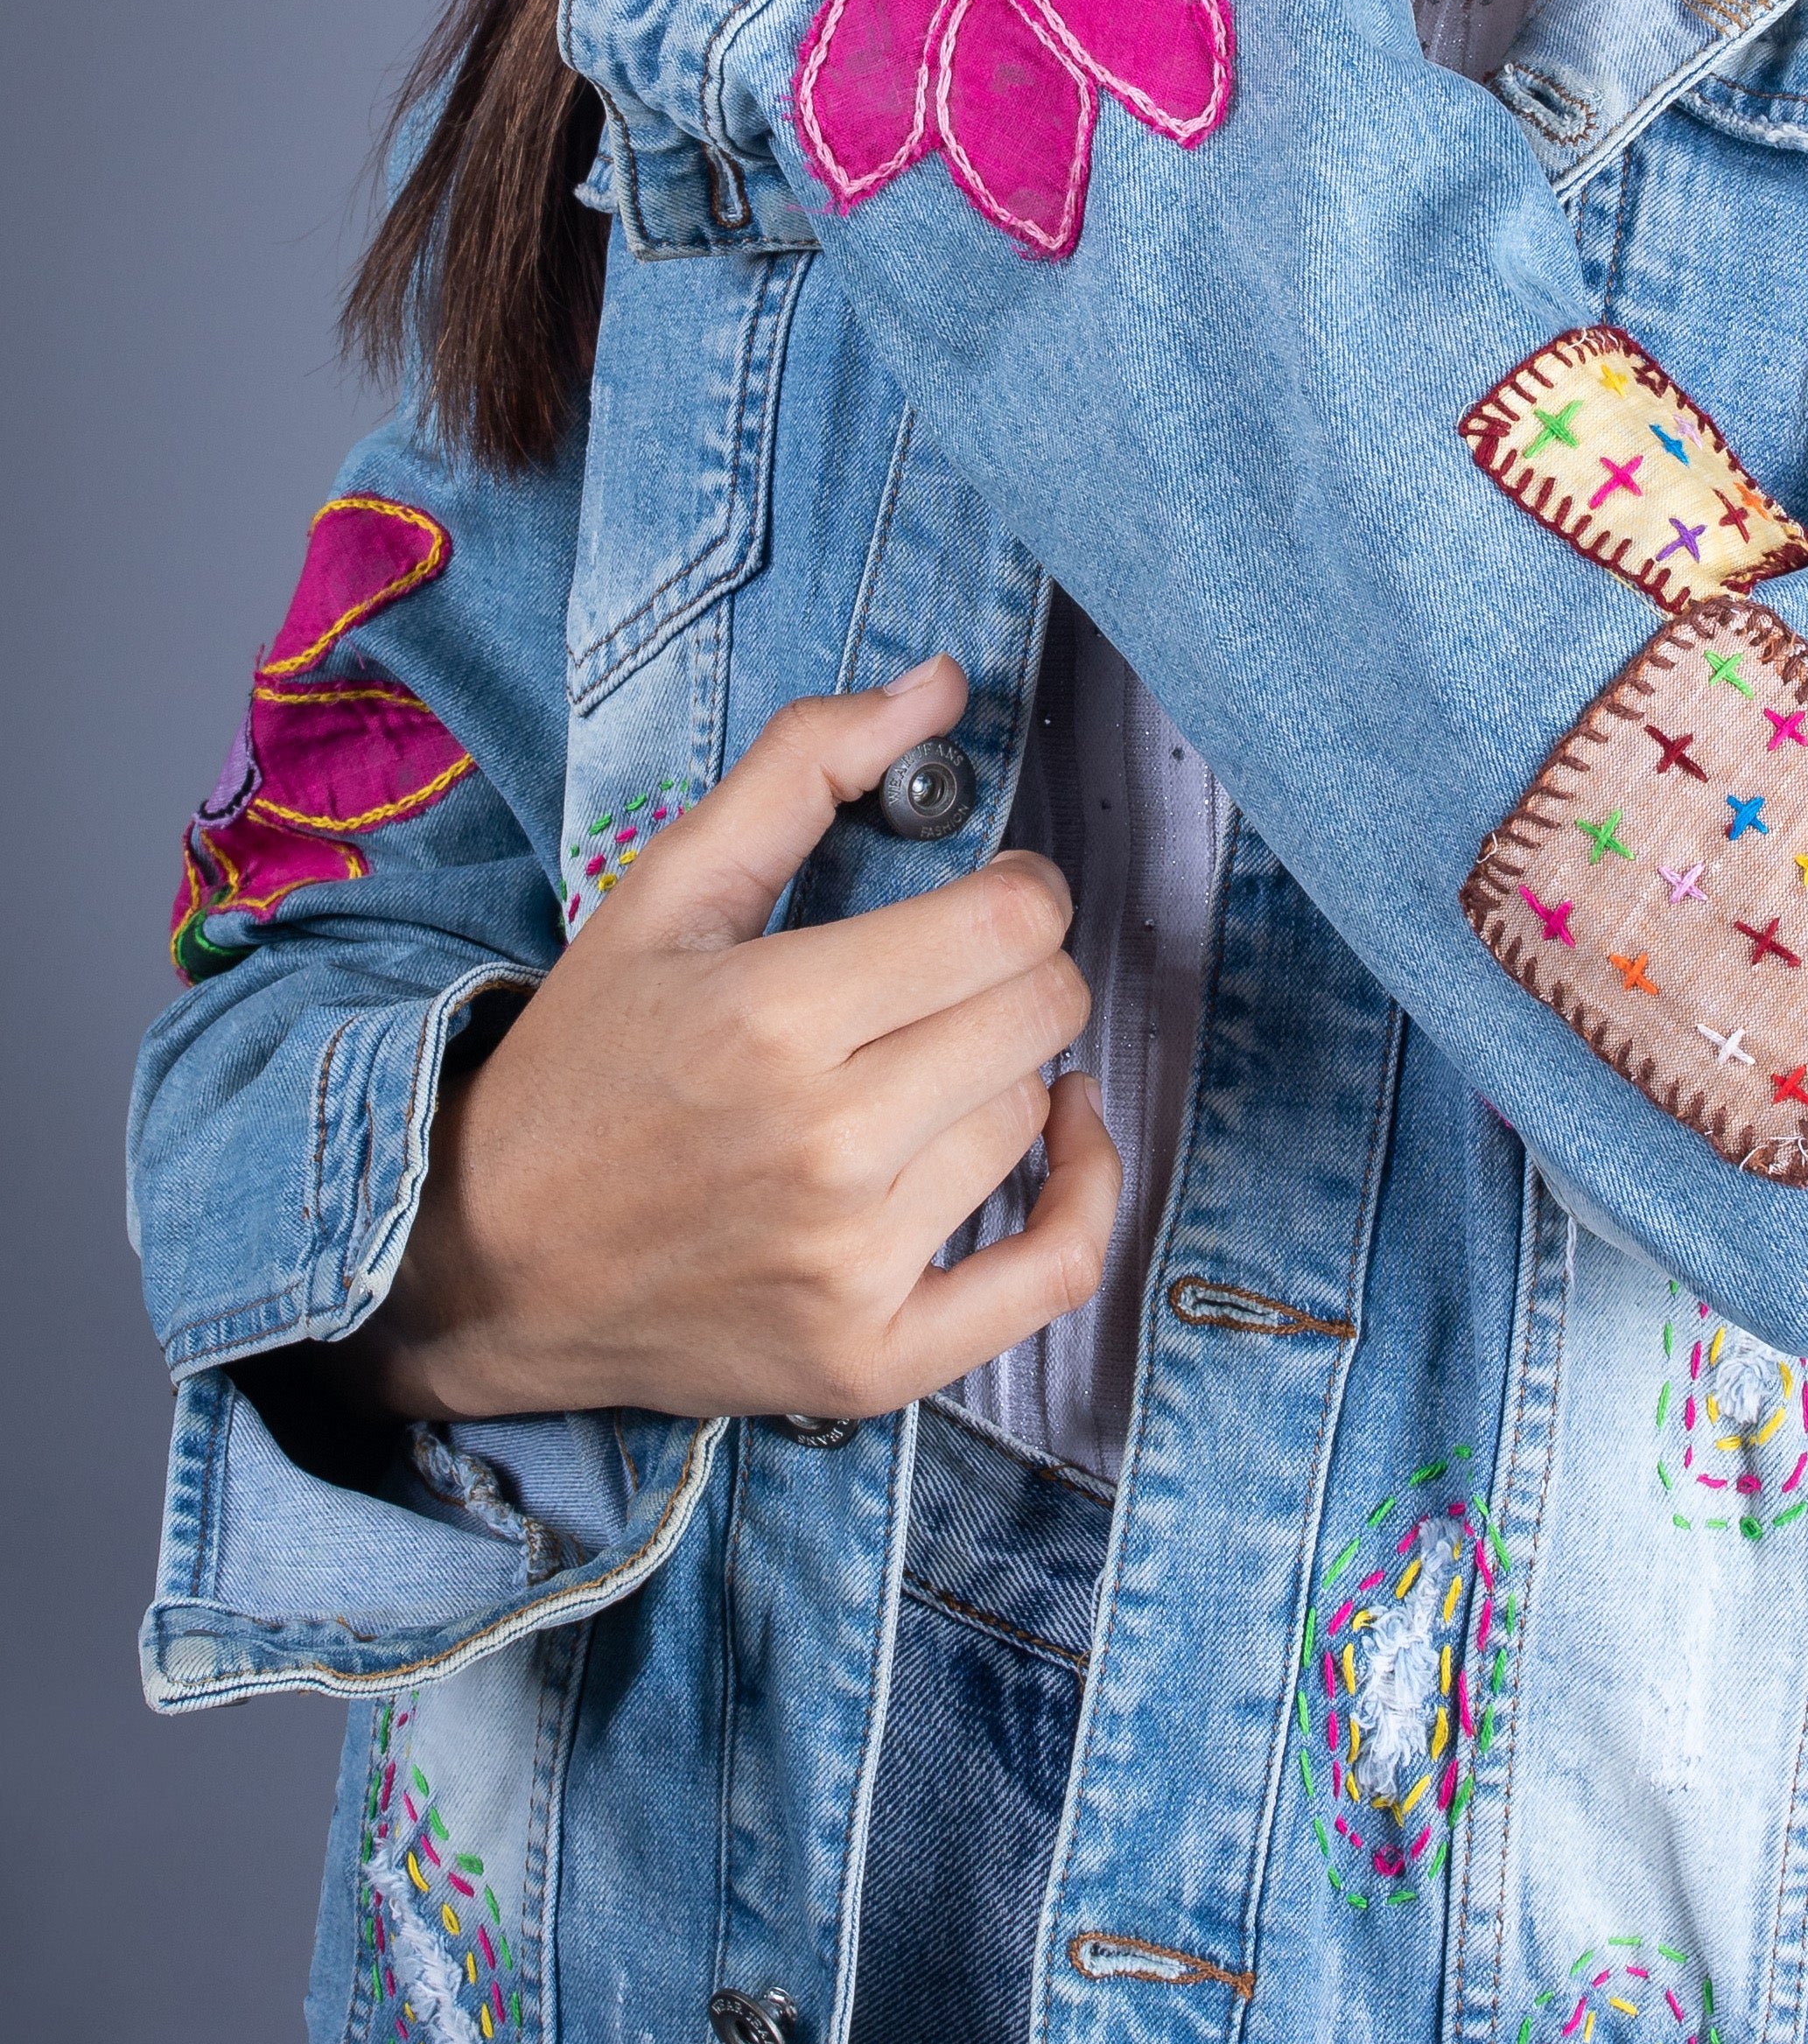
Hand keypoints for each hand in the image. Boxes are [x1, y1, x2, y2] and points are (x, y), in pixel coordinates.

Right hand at [351, 663, 1118, 1423]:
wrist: (485, 1268)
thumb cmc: (581, 1070)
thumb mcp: (662, 894)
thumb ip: (803, 770)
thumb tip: (941, 683)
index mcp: (772, 1016)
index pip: (1012, 924)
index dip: (1023, 890)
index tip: (989, 895)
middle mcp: (823, 1146)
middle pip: (1041, 1015)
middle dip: (1021, 973)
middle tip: (960, 978)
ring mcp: (853, 1267)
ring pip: (1034, 1121)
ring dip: (1009, 1079)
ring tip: (935, 1066)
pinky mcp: (873, 1361)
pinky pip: (1057, 1274)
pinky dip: (1086, 1200)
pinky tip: (1062, 1142)